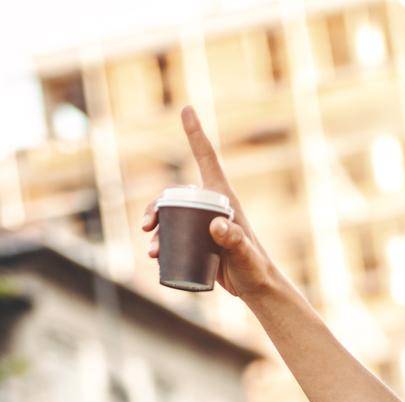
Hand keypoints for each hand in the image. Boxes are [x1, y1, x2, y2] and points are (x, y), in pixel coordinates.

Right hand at [142, 106, 278, 302]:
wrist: (257, 288)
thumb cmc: (255, 269)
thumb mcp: (244, 255)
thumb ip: (235, 241)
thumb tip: (216, 225)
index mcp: (224, 199)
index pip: (207, 159)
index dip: (196, 133)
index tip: (186, 108)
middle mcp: (213, 206)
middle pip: (178, 195)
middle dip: (157, 206)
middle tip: (147, 226)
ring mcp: (205, 223)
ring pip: (172, 217)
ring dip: (157, 229)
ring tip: (153, 251)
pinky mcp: (201, 241)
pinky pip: (175, 234)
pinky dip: (162, 242)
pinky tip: (156, 257)